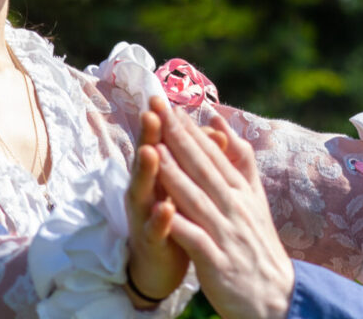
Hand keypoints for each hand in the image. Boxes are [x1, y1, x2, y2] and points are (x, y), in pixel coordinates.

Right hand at [125, 108, 189, 307]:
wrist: (160, 265)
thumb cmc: (176, 216)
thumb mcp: (188, 185)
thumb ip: (201, 158)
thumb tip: (219, 130)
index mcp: (158, 174)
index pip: (160, 142)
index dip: (162, 121)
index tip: (163, 98)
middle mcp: (145, 190)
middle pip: (146, 159)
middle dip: (148, 136)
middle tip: (151, 113)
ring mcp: (144, 215)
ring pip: (143, 190)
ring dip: (147, 171)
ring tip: (151, 151)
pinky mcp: (150, 241)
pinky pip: (154, 229)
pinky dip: (160, 219)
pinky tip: (166, 208)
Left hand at [147, 95, 293, 318]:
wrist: (275, 294)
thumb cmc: (256, 242)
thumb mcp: (254, 195)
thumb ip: (239, 157)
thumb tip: (219, 117)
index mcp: (241, 190)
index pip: (212, 154)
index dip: (190, 129)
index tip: (169, 105)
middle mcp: (235, 206)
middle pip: (203, 168)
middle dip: (178, 138)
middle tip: (158, 110)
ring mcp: (227, 233)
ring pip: (197, 198)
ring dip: (175, 173)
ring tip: (154, 149)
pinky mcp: (218, 260)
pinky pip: (195, 238)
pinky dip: (178, 223)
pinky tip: (159, 210)